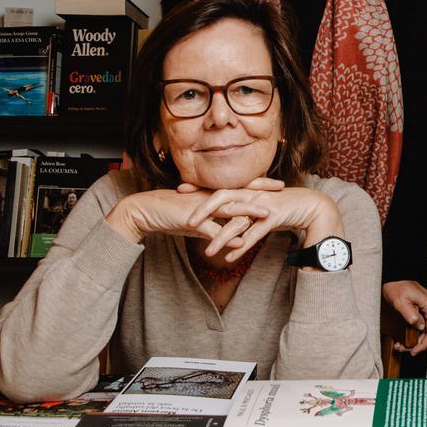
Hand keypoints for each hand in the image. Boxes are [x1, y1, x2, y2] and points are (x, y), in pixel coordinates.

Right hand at [105, 177, 281, 243]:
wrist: (145, 211)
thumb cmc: (171, 215)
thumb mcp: (196, 220)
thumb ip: (214, 226)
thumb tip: (230, 236)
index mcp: (212, 194)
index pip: (239, 186)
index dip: (258, 184)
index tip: (276, 183)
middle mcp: (209, 197)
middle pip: (240, 191)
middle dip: (261, 189)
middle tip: (281, 188)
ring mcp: (201, 208)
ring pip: (229, 208)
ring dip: (249, 210)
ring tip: (267, 214)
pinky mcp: (192, 220)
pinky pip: (212, 229)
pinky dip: (226, 236)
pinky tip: (239, 243)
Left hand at [191, 186, 342, 262]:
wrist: (310, 205)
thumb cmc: (282, 206)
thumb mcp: (258, 205)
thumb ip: (241, 208)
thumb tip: (224, 212)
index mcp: (246, 190)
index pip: (219, 187)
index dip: (200, 188)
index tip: (180, 190)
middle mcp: (252, 195)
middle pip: (223, 198)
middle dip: (203, 209)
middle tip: (186, 221)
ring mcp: (262, 206)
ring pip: (237, 221)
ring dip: (221, 237)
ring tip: (207, 252)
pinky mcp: (274, 218)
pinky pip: (254, 234)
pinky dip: (242, 247)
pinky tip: (230, 258)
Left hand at [383, 280, 426, 355]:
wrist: (392, 278)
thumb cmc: (396, 286)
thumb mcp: (400, 302)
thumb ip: (411, 316)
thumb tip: (419, 327)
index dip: (425, 344)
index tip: (415, 350)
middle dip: (417, 343)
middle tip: (405, 349)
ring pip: (425, 329)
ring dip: (415, 339)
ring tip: (402, 344)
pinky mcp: (423, 309)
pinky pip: (422, 323)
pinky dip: (414, 332)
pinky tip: (405, 336)